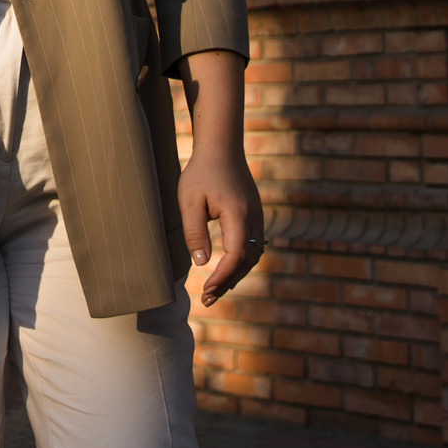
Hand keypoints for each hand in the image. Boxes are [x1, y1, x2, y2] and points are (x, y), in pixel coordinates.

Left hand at [178, 148, 265, 306]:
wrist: (222, 148)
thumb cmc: (201, 172)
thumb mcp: (190, 201)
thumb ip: (195, 232)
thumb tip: (203, 263)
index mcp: (239, 215)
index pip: (236, 256)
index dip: (222, 277)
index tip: (206, 290)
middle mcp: (254, 219)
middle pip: (247, 261)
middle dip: (228, 282)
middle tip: (207, 299)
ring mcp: (258, 218)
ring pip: (253, 256)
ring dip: (236, 275)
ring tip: (215, 290)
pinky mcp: (256, 216)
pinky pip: (254, 246)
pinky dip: (242, 263)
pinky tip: (227, 272)